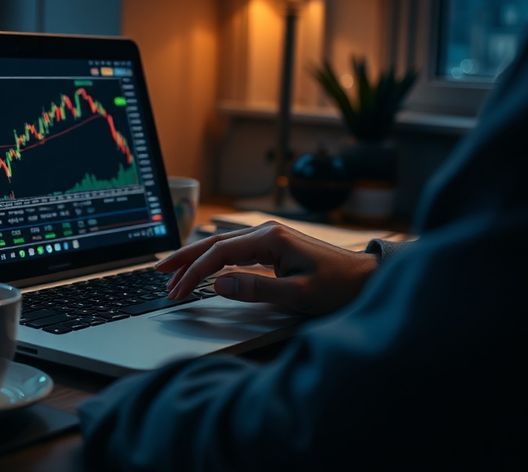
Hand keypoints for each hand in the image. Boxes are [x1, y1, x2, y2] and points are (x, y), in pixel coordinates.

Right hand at [157, 221, 378, 315]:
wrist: (368, 279)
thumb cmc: (338, 287)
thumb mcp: (298, 294)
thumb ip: (256, 289)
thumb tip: (217, 285)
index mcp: (270, 239)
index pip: (219, 254)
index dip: (194, 273)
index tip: (177, 291)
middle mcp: (266, 233)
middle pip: (214, 243)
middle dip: (185, 259)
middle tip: (159, 274)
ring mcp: (270, 238)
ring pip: (222, 245)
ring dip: (196, 259)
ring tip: (173, 272)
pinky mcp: (274, 246)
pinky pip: (234, 250)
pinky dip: (213, 259)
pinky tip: (204, 267)